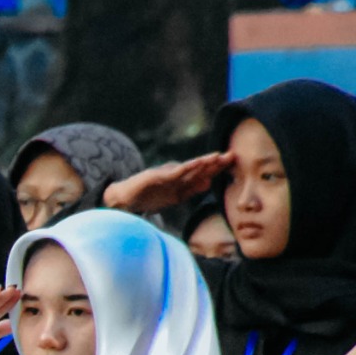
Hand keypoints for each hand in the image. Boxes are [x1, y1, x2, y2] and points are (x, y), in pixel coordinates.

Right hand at [102, 152, 231, 214]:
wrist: (122, 199)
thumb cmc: (147, 198)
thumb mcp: (173, 196)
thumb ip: (190, 190)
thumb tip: (208, 183)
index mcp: (181, 181)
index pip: (203, 173)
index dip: (217, 168)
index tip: (232, 163)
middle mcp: (175, 175)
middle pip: (199, 169)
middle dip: (215, 163)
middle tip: (232, 156)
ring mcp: (165, 175)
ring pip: (189, 168)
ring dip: (204, 163)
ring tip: (218, 157)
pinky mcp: (155, 176)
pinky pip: (174, 173)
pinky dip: (187, 168)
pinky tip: (198, 163)